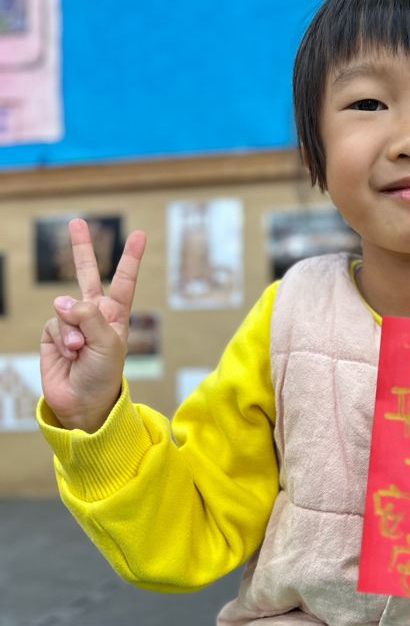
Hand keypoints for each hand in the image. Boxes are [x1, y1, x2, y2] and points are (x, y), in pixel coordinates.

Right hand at [40, 218, 146, 432]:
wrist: (83, 402)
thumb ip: (88, 316)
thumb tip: (61, 300)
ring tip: (80, 350)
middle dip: (81, 249)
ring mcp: (72, 323)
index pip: (123, 280)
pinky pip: (54, 323)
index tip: (139, 234)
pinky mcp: (54, 334)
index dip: (130, 257)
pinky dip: (62, 338)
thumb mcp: (108, 344)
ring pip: (66, 308)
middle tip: (75, 223)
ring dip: (73, 330)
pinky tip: (69, 353)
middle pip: (86, 274)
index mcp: (115, 315)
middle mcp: (94, 314)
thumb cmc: (104, 374)